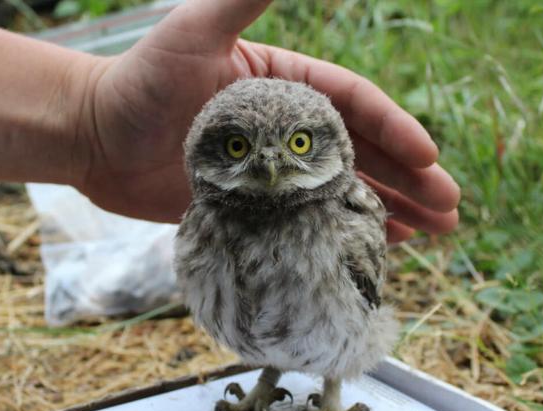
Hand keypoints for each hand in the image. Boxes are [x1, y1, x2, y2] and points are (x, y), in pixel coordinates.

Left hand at [77, 0, 458, 241]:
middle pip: (366, 153)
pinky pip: (310, 224)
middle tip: (450, 212)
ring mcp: (274, 173)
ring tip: (434, 235)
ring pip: (345, 191)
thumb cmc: (138, 81)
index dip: (397, 129)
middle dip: (412, 180)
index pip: (356, 104)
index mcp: (287, 84)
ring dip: (391, 210)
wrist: (92, 137)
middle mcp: (288, 128)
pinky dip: (344, 232)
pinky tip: (376, 245)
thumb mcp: (191, 32)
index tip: (428, 158)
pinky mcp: (254, 210)